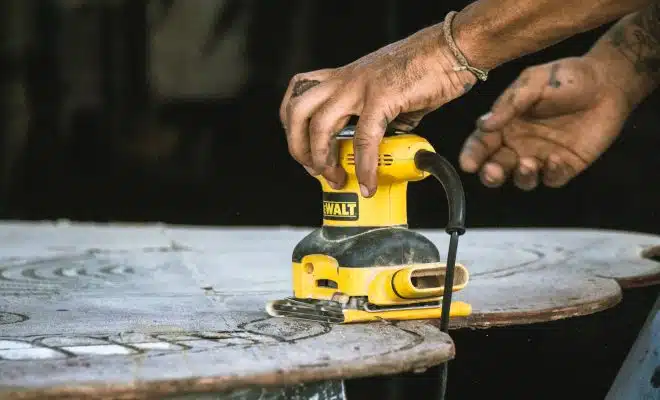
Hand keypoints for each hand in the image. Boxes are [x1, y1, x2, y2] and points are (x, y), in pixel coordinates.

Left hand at [279, 24, 476, 196]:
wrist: (451, 49)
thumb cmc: (426, 67)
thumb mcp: (388, 93)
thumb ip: (379, 119)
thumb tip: (381, 147)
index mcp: (343, 77)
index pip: (298, 97)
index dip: (293, 129)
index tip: (306, 153)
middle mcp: (345, 80)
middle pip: (297, 112)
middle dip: (298, 148)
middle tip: (314, 170)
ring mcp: (360, 87)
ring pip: (319, 124)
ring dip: (322, 159)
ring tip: (336, 178)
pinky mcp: (382, 97)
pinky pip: (364, 138)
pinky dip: (364, 166)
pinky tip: (369, 181)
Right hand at [459, 56, 631, 189]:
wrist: (608, 82)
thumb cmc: (566, 77)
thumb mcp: (534, 82)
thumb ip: (510, 104)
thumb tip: (483, 124)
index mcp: (505, 124)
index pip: (482, 143)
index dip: (472, 155)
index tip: (468, 164)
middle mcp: (519, 144)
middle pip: (496, 167)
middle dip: (491, 174)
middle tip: (492, 172)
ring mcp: (541, 157)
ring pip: (522, 179)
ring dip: (521, 176)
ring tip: (528, 163)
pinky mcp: (565, 166)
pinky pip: (552, 179)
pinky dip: (551, 174)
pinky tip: (555, 160)